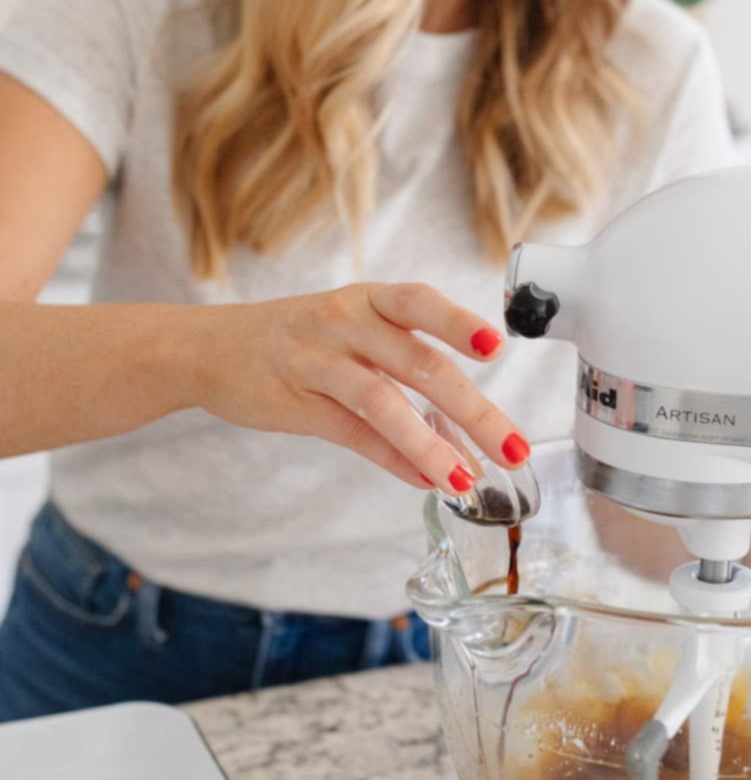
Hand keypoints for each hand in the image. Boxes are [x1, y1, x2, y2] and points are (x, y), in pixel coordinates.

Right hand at [188, 282, 529, 493]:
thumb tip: (467, 427)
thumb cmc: (297, 340)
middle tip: (514, 446)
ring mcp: (316, 363)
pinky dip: (392, 458)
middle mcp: (343, 323)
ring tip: (466, 479)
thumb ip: (404, 368)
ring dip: (430, 445)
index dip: (458, 323)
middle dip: (474, 409)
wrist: (208, 348)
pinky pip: (351, 433)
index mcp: (366, 300)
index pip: (418, 303)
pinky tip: (423, 479)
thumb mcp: (350, 331)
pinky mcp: (294, 404)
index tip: (496, 347)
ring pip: (382, 401)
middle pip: (418, 363)